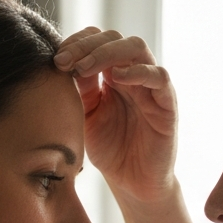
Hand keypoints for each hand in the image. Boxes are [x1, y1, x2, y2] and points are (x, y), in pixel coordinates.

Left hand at [54, 28, 177, 204]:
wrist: (133, 183)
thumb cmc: (111, 151)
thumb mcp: (86, 116)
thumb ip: (79, 89)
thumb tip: (63, 61)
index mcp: (111, 74)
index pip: (97, 41)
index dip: (77, 43)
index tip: (56, 58)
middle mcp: (133, 74)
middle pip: (114, 38)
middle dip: (86, 45)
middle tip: (64, 60)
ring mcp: (151, 87)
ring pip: (137, 48)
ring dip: (108, 52)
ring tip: (84, 67)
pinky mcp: (167, 104)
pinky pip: (159, 77)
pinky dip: (138, 72)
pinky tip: (116, 78)